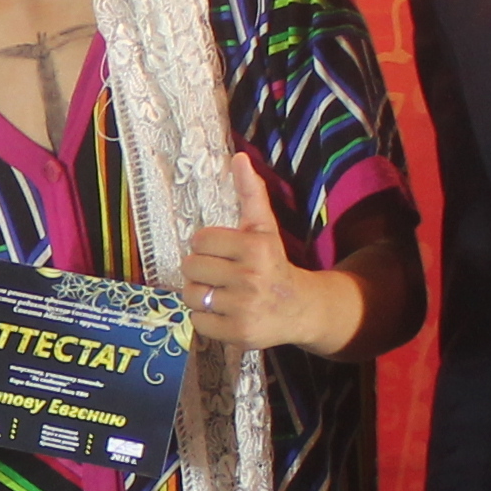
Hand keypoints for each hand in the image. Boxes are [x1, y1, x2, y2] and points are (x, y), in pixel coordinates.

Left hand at [181, 160, 354, 354]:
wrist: (300, 308)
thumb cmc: (274, 263)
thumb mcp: (264, 228)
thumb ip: (250, 193)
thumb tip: (238, 157)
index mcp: (255, 247)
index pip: (200, 240)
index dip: (208, 246)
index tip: (225, 253)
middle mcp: (251, 277)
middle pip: (190, 267)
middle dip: (203, 270)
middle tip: (222, 275)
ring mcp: (244, 308)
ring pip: (191, 295)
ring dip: (201, 295)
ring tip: (222, 294)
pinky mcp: (238, 333)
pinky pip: (197, 322)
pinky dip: (206, 319)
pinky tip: (225, 313)